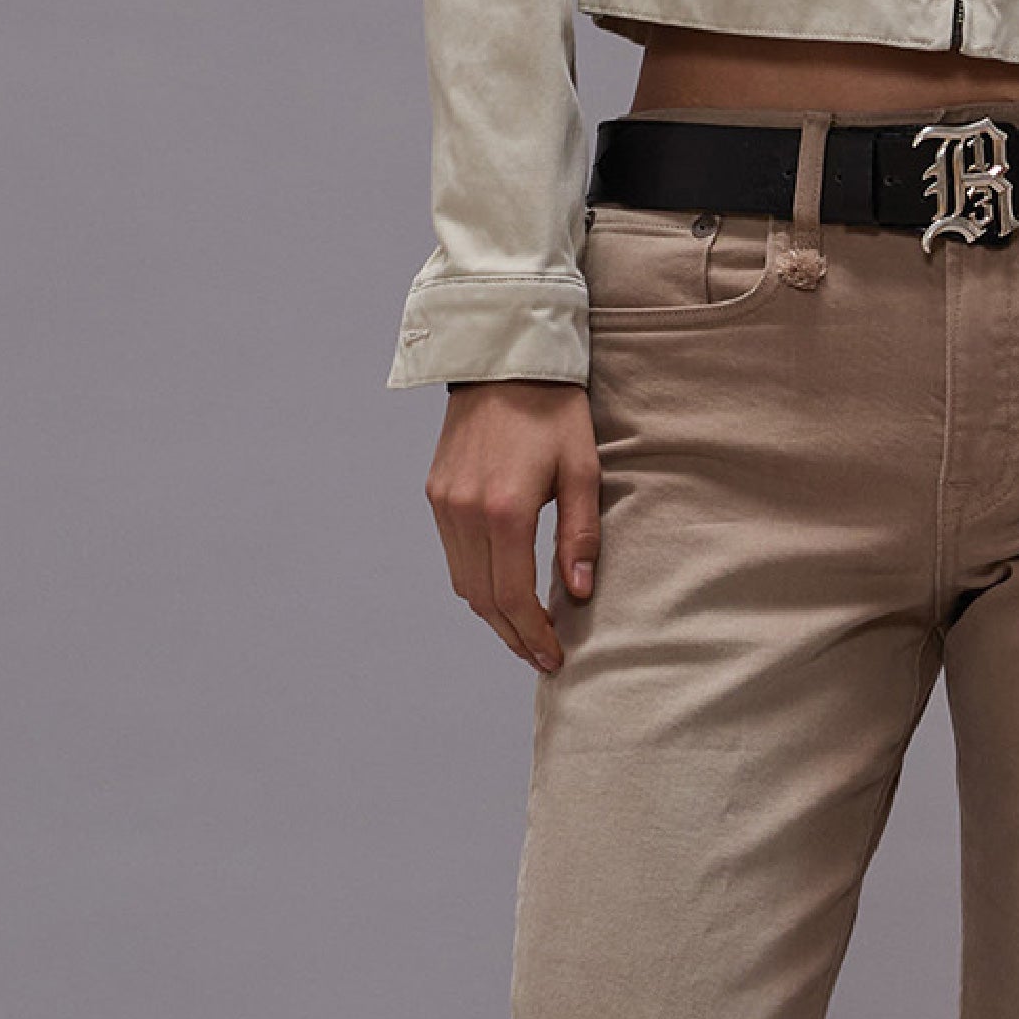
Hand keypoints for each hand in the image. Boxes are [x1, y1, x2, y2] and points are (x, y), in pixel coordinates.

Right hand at [427, 380, 600, 670]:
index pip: (514, 596)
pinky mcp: (435, 494)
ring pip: (463, 583)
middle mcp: (464, 512)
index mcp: (505, 509)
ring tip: (526, 632)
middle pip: (483, 600)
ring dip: (493, 615)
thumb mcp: (583, 469)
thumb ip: (580, 534)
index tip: (555, 656)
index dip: (534, 634)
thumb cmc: (553, 411)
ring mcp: (444, 504)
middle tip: (542, 657)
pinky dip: (477, 583)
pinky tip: (504, 591)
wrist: (502, 362)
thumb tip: (578, 592)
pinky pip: (454, 556)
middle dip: (514, 636)